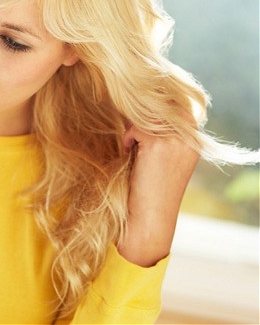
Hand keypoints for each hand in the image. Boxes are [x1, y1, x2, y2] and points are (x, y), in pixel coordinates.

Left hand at [117, 123, 199, 266]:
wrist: (151, 215)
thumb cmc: (153, 188)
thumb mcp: (166, 159)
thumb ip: (164, 137)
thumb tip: (144, 112)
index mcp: (194, 143)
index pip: (180, 109)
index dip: (159, 113)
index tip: (143, 127)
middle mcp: (188, 140)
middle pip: (164, 109)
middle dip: (145, 118)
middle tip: (135, 138)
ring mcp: (174, 141)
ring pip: (149, 117)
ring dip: (136, 128)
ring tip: (133, 147)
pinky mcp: (157, 145)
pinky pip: (137, 128)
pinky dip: (129, 137)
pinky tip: (129, 151)